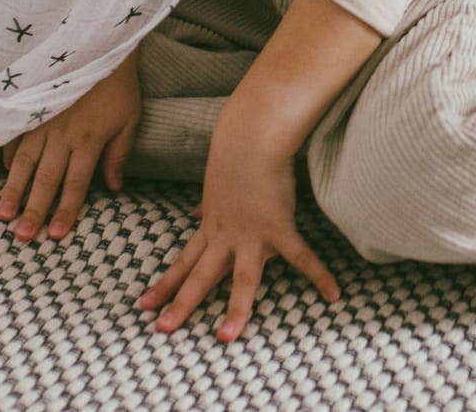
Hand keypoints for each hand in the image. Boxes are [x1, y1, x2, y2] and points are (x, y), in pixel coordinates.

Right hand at [0, 52, 141, 242]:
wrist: (101, 43)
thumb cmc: (119, 84)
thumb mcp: (130, 118)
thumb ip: (119, 155)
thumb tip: (114, 189)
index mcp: (89, 140)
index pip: (76, 184)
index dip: (65, 211)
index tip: (54, 235)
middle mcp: (63, 135)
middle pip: (46, 179)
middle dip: (34, 210)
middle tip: (22, 237)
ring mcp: (43, 120)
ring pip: (25, 162)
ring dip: (14, 190)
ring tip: (4, 215)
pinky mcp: (32, 107)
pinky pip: (15, 137)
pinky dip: (9, 157)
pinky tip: (6, 174)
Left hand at [138, 112, 338, 339]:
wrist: (252, 137)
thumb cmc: (235, 155)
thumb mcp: (214, 186)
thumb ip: (207, 206)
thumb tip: (194, 214)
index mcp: (211, 227)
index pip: (183, 262)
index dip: (164, 285)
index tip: (143, 306)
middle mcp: (226, 236)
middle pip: (200, 276)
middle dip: (181, 305)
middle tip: (162, 331)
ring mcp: (251, 234)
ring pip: (241, 279)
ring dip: (234, 309)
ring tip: (226, 338)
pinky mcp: (278, 227)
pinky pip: (300, 256)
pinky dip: (319, 275)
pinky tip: (332, 295)